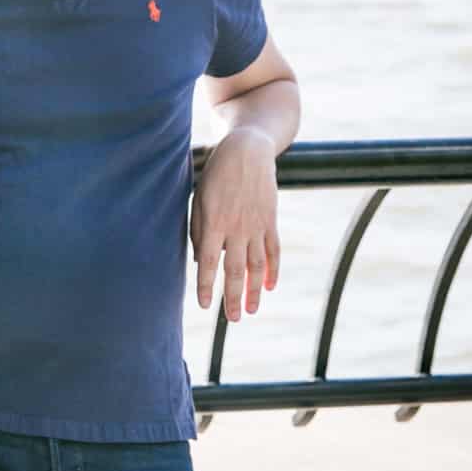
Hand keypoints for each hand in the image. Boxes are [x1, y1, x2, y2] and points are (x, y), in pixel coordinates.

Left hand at [191, 127, 280, 320]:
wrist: (247, 151)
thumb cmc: (215, 176)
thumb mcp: (199, 199)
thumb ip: (198, 230)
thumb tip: (201, 261)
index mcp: (214, 222)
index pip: (209, 262)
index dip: (207, 285)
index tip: (204, 305)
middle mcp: (237, 227)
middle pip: (235, 269)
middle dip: (233, 297)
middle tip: (233, 319)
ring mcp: (257, 225)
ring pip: (257, 265)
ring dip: (254, 290)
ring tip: (252, 310)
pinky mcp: (271, 220)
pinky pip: (273, 250)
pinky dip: (273, 269)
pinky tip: (270, 286)